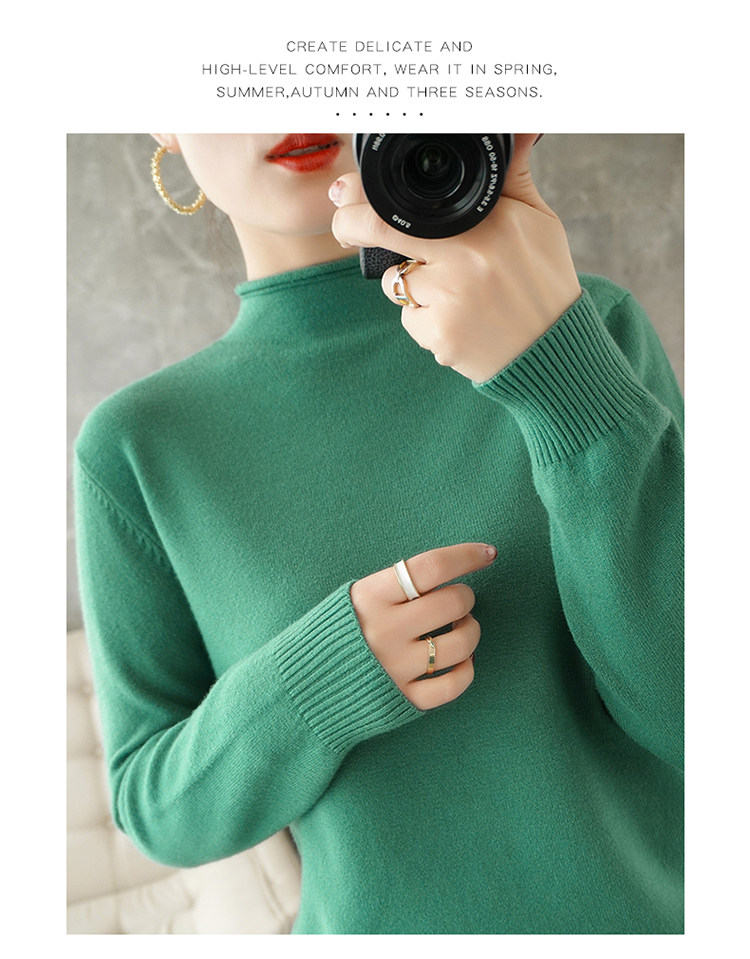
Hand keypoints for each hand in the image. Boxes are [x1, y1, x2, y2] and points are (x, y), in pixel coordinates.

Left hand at [329, 134, 581, 382]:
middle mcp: (465, 258)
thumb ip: (512, 177)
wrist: (555, 348)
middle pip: (380, 232)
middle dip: (350, 226)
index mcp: (487, 222)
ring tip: (454, 291)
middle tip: (344, 225)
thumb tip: (518, 129)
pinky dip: (423, 319)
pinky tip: (457, 320)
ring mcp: (450, 300)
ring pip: (395, 281)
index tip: (344, 193)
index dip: (363, 195)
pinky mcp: (441, 337)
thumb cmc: (543, 281)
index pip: (407, 201)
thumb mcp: (537, 221)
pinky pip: (408, 319)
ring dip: (409, 283)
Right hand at [350, 543, 496, 709]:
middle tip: (457, 600)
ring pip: (462, 644)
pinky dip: (467, 669)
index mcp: (370, 597)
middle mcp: (384, 631)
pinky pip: (455, 684)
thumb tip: (454, 568)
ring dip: (471, 630)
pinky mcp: (403, 700)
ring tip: (460, 627)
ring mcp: (395, 668)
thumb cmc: (339, 631)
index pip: (431, 567)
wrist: (301, 685)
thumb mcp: (356, 597)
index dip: (467, 556)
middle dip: (466, 597)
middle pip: (452, 603)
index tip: (488, 553)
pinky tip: (461, 659)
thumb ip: (397, 585)